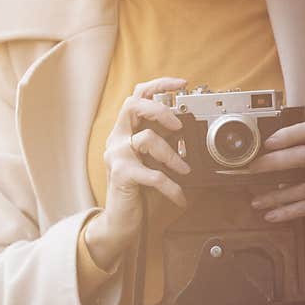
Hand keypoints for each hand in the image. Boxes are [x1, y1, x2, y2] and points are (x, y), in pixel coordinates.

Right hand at [84, 77, 190, 269]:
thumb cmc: (137, 190)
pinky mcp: (122, 175)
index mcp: (124, 132)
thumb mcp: (151, 161)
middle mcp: (117, 139)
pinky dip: (172, 187)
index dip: (158, 85)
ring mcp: (117, 156)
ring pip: (146, 138)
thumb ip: (161, 143)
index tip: (181, 83)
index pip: (136, 96)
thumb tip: (187, 131)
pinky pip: (154, 175)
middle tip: (178, 125)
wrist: (119, 221)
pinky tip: (180, 197)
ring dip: (172, 155)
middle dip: (159, 109)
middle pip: (132, 104)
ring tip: (185, 170)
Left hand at [247, 121, 304, 247]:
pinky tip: (270, 216)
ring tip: (256, 202)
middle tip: (253, 169)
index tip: (266, 143)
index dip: (288, 134)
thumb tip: (256, 159)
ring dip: (275, 196)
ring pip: (303, 187)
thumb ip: (292, 157)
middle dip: (275, 161)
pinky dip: (287, 212)